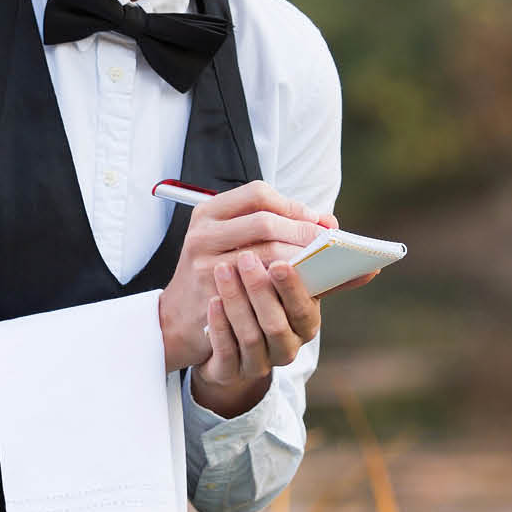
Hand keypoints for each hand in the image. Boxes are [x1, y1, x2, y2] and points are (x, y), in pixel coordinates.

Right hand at [157, 181, 328, 374]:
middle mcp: (203, 234)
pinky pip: (263, 286)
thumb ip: (277, 228)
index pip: (258, 194)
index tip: (316, 222)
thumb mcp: (233, 242)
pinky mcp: (215, 295)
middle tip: (328, 246)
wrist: (179, 316)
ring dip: (301, 259)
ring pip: (268, 253)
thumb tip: (332, 225)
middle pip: (266, 222)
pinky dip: (289, 285)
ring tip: (321, 266)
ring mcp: (205, 265)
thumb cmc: (218, 273)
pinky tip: (303, 288)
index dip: (293, 206)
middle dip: (303, 233)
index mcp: (209, 212)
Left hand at [191, 250, 323, 417]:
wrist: (223, 340)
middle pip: (277, 324)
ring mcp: (257, 362)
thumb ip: (304, 255)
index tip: (280, 262)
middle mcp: (285, 346)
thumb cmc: (259, 301)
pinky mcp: (229, 371)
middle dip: (262, 291)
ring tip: (223, 269)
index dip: (294, 287)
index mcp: (304, 323)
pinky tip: (213, 301)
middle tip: (247, 258)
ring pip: (250, 337)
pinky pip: (225, 353)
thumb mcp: (284, 281)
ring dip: (238, 302)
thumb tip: (332, 223)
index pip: (305, 309)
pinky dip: (220, 327)